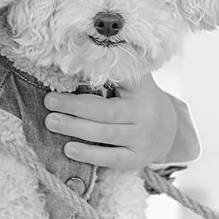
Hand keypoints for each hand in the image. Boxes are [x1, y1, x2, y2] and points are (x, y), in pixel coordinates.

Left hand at [44, 72, 177, 168]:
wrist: (169, 130)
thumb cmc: (138, 101)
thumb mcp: (134, 83)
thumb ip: (113, 73)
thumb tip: (78, 59)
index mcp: (141, 90)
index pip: (121, 80)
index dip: (98, 75)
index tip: (73, 69)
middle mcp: (144, 114)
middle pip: (107, 111)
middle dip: (75, 106)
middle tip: (49, 101)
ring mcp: (142, 138)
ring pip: (106, 134)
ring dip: (76, 128)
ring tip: (51, 122)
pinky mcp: (137, 158)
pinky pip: (112, 158)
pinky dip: (90, 155)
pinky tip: (69, 149)